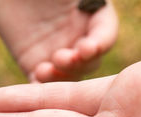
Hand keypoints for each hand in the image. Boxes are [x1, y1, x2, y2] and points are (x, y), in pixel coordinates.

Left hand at [0, 0, 117, 81]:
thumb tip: (97, 2)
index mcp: (93, 18)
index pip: (105, 34)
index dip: (100, 43)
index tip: (88, 47)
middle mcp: (80, 40)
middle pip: (90, 61)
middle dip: (79, 63)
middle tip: (63, 58)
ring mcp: (59, 55)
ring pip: (69, 76)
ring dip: (60, 77)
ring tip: (45, 69)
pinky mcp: (36, 65)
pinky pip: (42, 82)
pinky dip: (40, 85)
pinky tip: (35, 79)